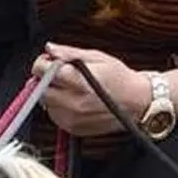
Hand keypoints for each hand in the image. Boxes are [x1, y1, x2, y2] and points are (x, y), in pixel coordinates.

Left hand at [31, 43, 150, 136]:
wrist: (137, 102)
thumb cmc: (119, 78)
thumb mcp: (96, 57)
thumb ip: (69, 53)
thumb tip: (50, 48)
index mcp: (76, 81)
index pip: (41, 70)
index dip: (43, 62)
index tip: (50, 61)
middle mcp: (72, 101)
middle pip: (40, 88)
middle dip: (46, 79)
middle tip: (61, 74)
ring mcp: (72, 117)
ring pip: (46, 103)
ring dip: (52, 94)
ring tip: (72, 88)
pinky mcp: (73, 128)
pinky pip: (55, 116)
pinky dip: (59, 107)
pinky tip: (75, 100)